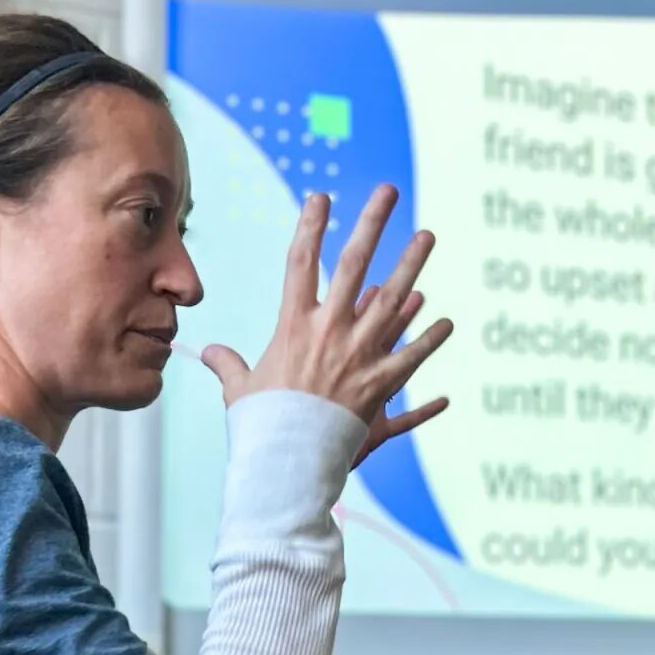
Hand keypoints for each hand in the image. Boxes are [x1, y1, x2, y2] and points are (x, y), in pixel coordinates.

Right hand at [200, 186, 452, 435]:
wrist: (288, 463)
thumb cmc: (260, 427)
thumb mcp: (240, 391)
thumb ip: (228, 366)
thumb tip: (209, 352)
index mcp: (293, 326)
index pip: (300, 262)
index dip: (310, 226)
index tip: (321, 197)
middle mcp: (329, 331)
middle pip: (353, 265)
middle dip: (371, 223)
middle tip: (388, 191)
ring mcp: (358, 355)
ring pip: (392, 300)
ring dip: (412, 265)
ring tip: (427, 236)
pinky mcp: (380, 384)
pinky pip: (410, 356)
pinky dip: (428, 340)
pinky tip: (446, 321)